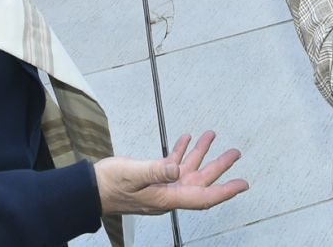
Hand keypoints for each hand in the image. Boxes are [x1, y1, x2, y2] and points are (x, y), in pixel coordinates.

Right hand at [93, 132, 247, 216]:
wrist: (90, 190)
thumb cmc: (109, 184)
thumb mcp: (132, 174)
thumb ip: (156, 170)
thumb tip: (177, 168)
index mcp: (167, 197)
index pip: (203, 197)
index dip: (225, 191)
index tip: (243, 184)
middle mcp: (168, 193)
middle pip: (201, 182)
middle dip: (220, 167)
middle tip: (235, 152)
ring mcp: (161, 186)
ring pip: (188, 170)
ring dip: (201, 154)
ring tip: (211, 135)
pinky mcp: (152, 178)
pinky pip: (172, 165)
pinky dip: (181, 151)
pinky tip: (186, 138)